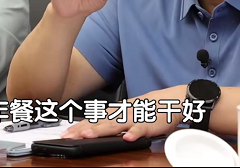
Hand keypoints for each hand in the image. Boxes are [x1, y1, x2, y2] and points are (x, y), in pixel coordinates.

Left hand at [61, 85, 186, 140]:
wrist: (173, 100)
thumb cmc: (150, 108)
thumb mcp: (128, 111)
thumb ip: (112, 118)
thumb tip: (94, 125)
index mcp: (117, 111)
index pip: (95, 119)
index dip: (79, 126)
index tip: (65, 133)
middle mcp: (123, 113)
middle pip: (100, 122)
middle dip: (84, 129)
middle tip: (69, 135)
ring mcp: (136, 117)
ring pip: (116, 124)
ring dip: (102, 130)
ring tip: (88, 136)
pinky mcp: (150, 124)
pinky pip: (141, 128)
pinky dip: (134, 133)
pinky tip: (127, 138)